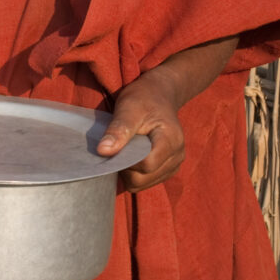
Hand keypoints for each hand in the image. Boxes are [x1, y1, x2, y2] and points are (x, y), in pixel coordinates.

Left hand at [96, 66, 183, 190]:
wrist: (159, 95)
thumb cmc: (143, 99)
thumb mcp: (128, 108)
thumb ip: (118, 130)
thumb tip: (102, 151)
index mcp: (171, 140)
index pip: (146, 165)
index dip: (126, 159)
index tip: (117, 144)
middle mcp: (177, 156)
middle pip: (143, 178)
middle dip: (126, 167)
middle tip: (120, 145)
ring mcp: (174, 164)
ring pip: (143, 184)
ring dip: (129, 171)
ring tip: (127, 148)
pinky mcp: (168, 169)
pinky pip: (146, 182)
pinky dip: (135, 173)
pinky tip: (133, 155)